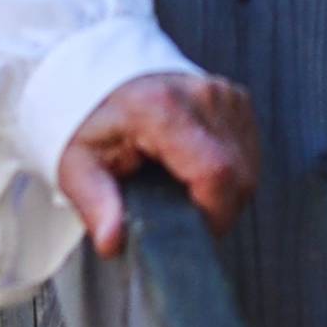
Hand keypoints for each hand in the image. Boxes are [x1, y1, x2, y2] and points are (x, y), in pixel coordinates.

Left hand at [57, 72, 261, 256]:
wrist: (106, 84)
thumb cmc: (93, 128)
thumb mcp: (77, 167)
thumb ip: (95, 204)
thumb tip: (112, 242)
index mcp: (161, 109)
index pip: (214, 172)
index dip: (211, 214)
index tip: (189, 231)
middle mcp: (202, 95)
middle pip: (238, 176)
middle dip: (215, 210)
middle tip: (177, 213)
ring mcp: (226, 96)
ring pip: (248, 170)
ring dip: (223, 194)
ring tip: (182, 192)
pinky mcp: (239, 102)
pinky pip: (249, 155)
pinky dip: (228, 175)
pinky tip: (195, 174)